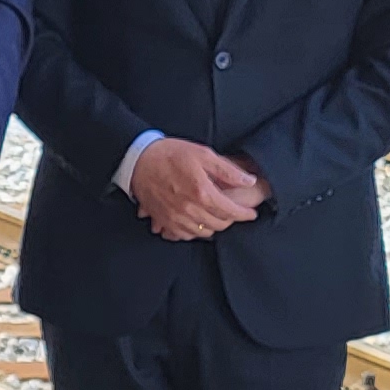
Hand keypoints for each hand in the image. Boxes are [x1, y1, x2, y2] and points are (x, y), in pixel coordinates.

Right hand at [127, 138, 262, 240]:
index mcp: (203, 192)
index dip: (245, 214)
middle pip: (220, 224)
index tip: (251, 213)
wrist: (138, 160)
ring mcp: (176, 218)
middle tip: (233, 211)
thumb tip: (249, 180)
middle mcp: (190, 209)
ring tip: (216, 215)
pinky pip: (185, 235)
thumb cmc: (170, 154)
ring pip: (204, 232)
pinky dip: (195, 232)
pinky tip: (197, 221)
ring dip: (214, 225)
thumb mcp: (203, 154)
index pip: (231, 211)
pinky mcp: (164, 221)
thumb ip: (228, 170)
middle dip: (231, 219)